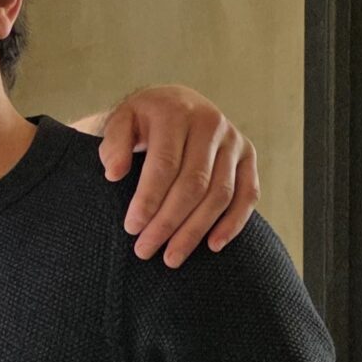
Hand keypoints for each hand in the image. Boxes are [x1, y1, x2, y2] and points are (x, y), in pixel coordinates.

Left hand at [97, 85, 258, 268]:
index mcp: (176, 113)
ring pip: (220, 194)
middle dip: (168, 222)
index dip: (149, 200)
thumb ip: (114, 144)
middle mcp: (211, 123)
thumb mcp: (120, 122)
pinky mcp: (248, 155)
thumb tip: (114, 173)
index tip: (132, 228)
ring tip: (172, 257)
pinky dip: (233, 222)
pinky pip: (248, 194)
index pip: (165, 164)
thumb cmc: (143, 122)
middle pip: (193, 184)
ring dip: (196, 230)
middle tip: (145, 250)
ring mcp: (234, 140)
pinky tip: (213, 245)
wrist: (177, 103)